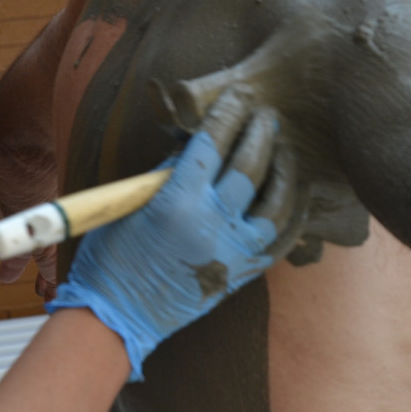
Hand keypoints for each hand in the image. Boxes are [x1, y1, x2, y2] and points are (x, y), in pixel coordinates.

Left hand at [0, 209, 56, 298]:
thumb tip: (54, 299)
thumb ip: (53, 281)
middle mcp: (22, 233)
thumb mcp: (54, 262)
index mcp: (43, 239)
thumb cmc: (48, 234)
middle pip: (13, 252)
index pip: (42, 259)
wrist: (32, 214)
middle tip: (4, 277)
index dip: (41, 275)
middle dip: (10, 264)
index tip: (39, 289)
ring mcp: (2, 231)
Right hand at [47, 86, 301, 379]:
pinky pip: (282, 239)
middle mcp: (211, 225)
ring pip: (277, 202)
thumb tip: (198, 145)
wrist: (118, 317)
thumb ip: (167, 173)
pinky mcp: (242, 273)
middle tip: (268, 114)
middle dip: (261, 134)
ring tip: (285, 150)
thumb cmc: (112, 258)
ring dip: (285, 171)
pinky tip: (298, 194)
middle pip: (250, 166)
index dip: (227, 113)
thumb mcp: (130, 205)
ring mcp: (232, 252)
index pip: (211, 143)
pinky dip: (294, 214)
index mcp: (177, 202)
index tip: (238, 94)